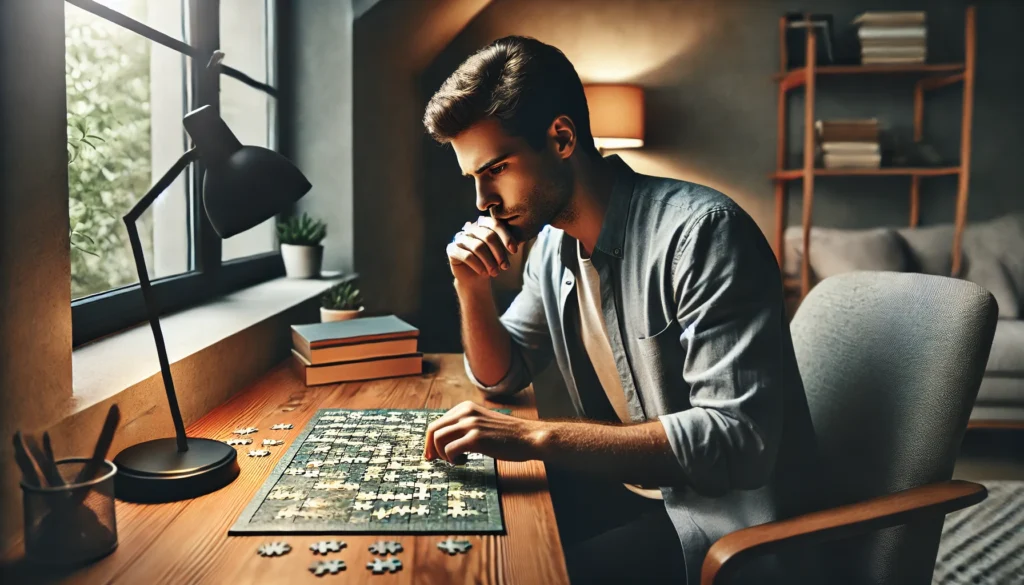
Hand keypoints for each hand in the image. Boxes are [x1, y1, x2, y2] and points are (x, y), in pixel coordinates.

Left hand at [423, 401, 542, 463]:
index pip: (437, 423)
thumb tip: (442, 442)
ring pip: (438, 440)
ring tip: (457, 460)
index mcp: (466, 407)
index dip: (430, 441)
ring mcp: (471, 424)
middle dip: (430, 448)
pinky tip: (464, 461)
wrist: (528, 437)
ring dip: (442, 455)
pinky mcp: (476, 438)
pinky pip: (450, 450)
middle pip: (433, 430)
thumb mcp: (482, 422)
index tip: (432, 454)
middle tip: (435, 461)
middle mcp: (466, 412)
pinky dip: (452, 460)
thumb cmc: (507, 434)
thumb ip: (465, 426)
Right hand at [446, 217, 518, 284]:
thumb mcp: (501, 252)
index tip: (515, 251)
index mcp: (483, 224)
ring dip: (489, 262)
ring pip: (478, 247)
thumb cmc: (491, 262)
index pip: (495, 224)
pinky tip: (484, 273)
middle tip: (505, 267)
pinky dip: (478, 265)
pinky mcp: (452, 249)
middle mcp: (470, 228)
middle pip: (488, 236)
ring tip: (496, 273)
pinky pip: (466, 256)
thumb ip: (507, 243)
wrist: (475, 277)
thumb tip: (520, 239)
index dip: (506, 237)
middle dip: (499, 253)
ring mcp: (460, 238)